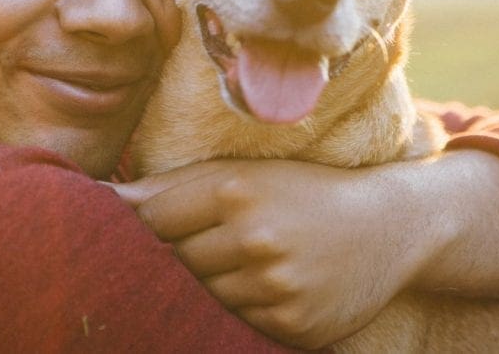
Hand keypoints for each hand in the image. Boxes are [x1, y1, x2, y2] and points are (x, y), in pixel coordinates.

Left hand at [109, 158, 446, 348]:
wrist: (393, 224)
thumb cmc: (305, 189)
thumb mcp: (246, 172)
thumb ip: (175, 185)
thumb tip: (105, 197)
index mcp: (239, 190)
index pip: (154, 218)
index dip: (139, 224)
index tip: (129, 225)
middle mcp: (256, 238)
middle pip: (174, 261)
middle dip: (175, 255)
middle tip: (205, 241)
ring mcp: (276, 287)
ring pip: (201, 296)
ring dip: (205, 285)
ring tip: (242, 260)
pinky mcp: (293, 325)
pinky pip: (236, 322)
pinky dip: (240, 307)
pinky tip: (264, 285)